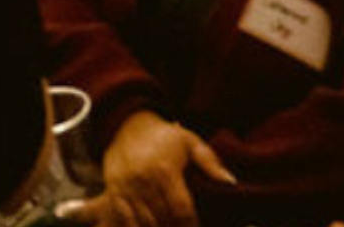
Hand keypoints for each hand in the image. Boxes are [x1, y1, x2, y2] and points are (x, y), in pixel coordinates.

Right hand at [90, 112, 234, 226]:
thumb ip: (210, 163)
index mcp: (165, 169)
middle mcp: (143, 180)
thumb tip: (230, 182)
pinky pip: (125, 218)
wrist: (126, 125)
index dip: (191, 226)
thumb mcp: (190, 142)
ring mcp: (126, 186)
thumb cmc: (164, 137)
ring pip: (144, 222)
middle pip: (163, 219)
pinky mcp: (113, 190)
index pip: (181, 209)